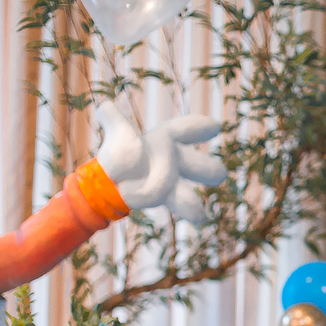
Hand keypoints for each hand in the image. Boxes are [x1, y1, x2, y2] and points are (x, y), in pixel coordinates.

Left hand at [95, 102, 226, 223]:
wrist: (117, 180)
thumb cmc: (121, 154)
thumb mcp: (119, 134)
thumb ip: (114, 120)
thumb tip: (105, 107)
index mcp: (166, 140)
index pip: (184, 130)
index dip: (197, 128)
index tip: (215, 127)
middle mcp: (176, 161)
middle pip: (195, 165)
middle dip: (205, 169)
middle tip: (220, 174)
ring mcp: (173, 181)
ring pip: (184, 193)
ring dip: (191, 203)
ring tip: (203, 215)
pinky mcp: (168, 197)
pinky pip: (180, 203)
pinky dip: (188, 210)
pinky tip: (202, 218)